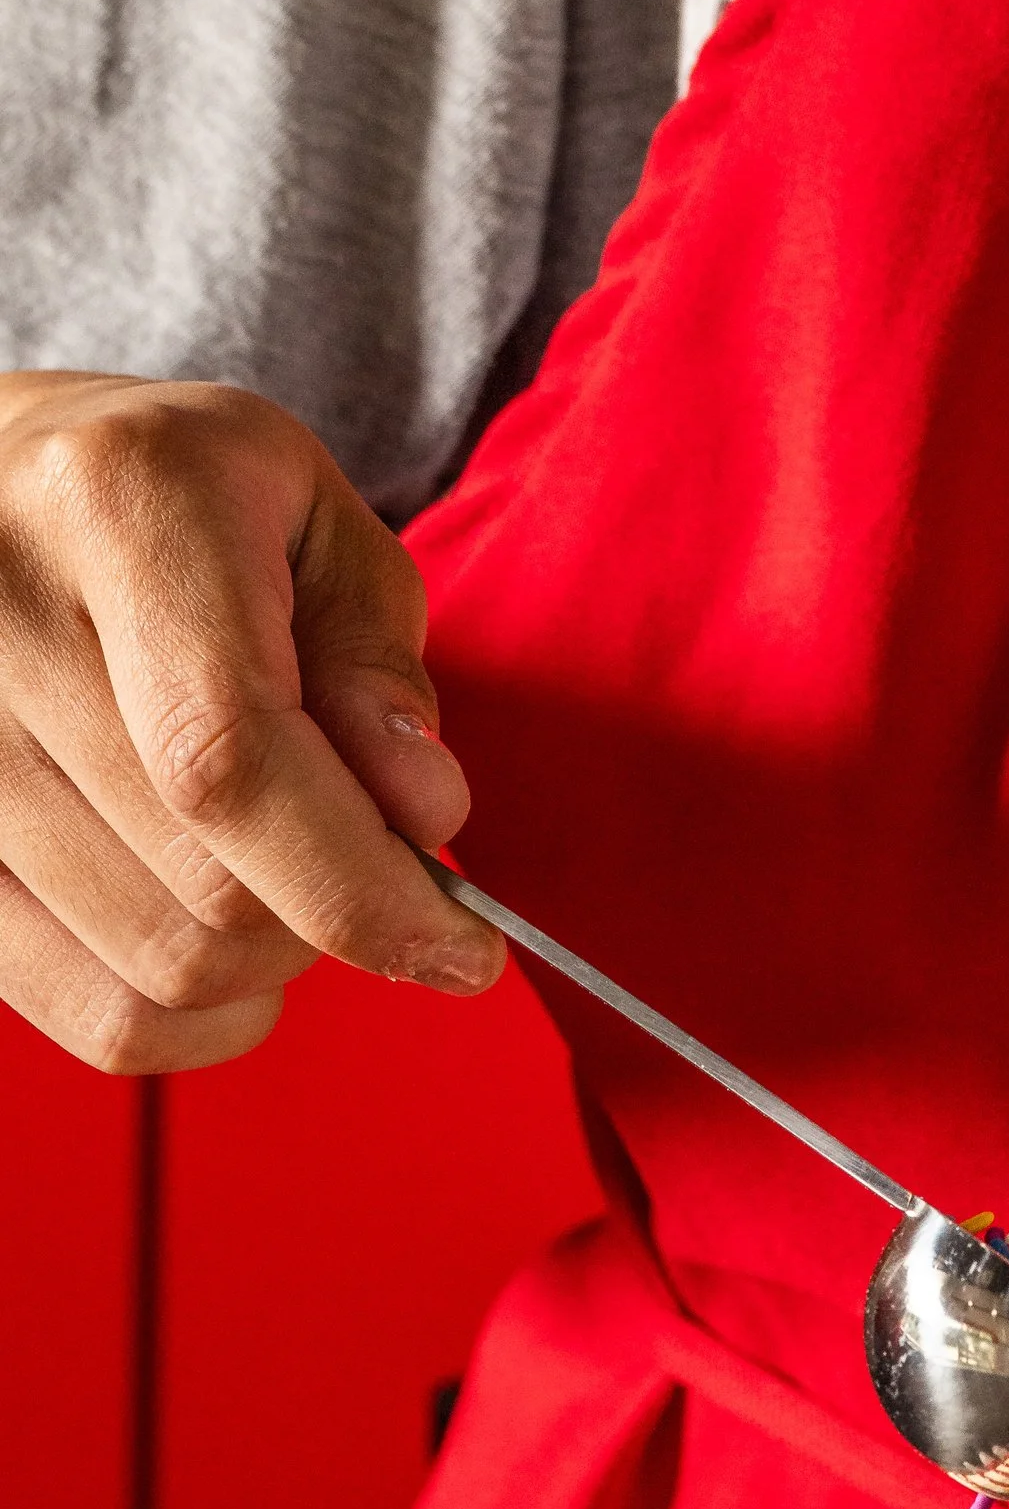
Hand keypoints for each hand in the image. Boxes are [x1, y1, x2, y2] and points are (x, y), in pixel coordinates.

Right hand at [0, 370, 500, 1070]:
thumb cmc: (184, 508)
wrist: (8, 488)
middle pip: (208, 889)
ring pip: (161, 967)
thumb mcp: (315, 526)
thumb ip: (377, 662)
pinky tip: (225, 945)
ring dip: (270, 960)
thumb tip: (422, 814)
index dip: (361, 886)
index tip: (463, 948)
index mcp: (113, 511)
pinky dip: (199, 1020)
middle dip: (335, 907)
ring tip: (277, 863)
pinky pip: (97, 1014)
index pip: (227, 762)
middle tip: (360, 847)